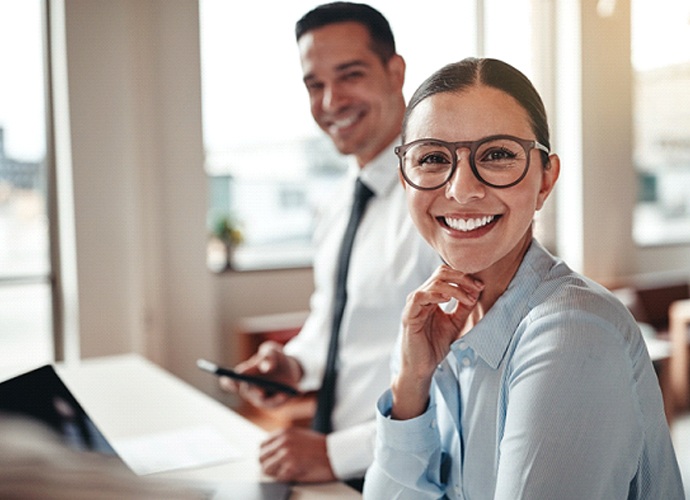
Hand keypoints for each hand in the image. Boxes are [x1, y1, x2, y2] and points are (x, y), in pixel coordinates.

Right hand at [218, 341, 301, 408]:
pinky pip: (275, 404)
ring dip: (273, 399)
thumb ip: (269, 355)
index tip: (234, 380)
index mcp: (245, 374)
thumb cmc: (276, 358)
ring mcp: (260, 397)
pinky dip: (283, 399)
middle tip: (260, 391)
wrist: (290, 367)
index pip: (230, 382)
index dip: (229, 383)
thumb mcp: (273, 351)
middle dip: (253, 391)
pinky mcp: (272, 403)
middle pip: (247, 392)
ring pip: (263, 401)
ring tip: (283, 394)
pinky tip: (293, 393)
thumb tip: (266, 367)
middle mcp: (249, 388)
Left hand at [259, 427, 335, 482]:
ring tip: (287, 471)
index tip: (272, 461)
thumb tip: (271, 450)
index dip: (267, 455)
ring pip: (267, 469)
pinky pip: (279, 477)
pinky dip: (285, 478)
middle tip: (279, 469)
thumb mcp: (299, 436)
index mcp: (284, 433)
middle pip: (262, 458)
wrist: (335, 453)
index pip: (262, 446)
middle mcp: (283, 442)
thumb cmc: (320, 447)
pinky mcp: (291, 467)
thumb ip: (284, 440)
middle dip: (269, 465)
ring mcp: (286, 454)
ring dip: (275, 472)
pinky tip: (295, 474)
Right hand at [392, 265, 483, 419]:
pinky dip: (434, 294)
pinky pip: (419, 297)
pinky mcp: (409, 315)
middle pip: (440, 273)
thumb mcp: (456, 323)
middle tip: (476, 288)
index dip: (464, 277)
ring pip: (433, 283)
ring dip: (454, 288)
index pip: (446, 275)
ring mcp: (414, 305)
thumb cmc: (435, 345)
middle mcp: (421, 296)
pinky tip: (447, 299)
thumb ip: (464, 307)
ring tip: (467, 298)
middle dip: (461, 278)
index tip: (480, 286)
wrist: (422, 366)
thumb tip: (476, 291)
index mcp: (431, 296)